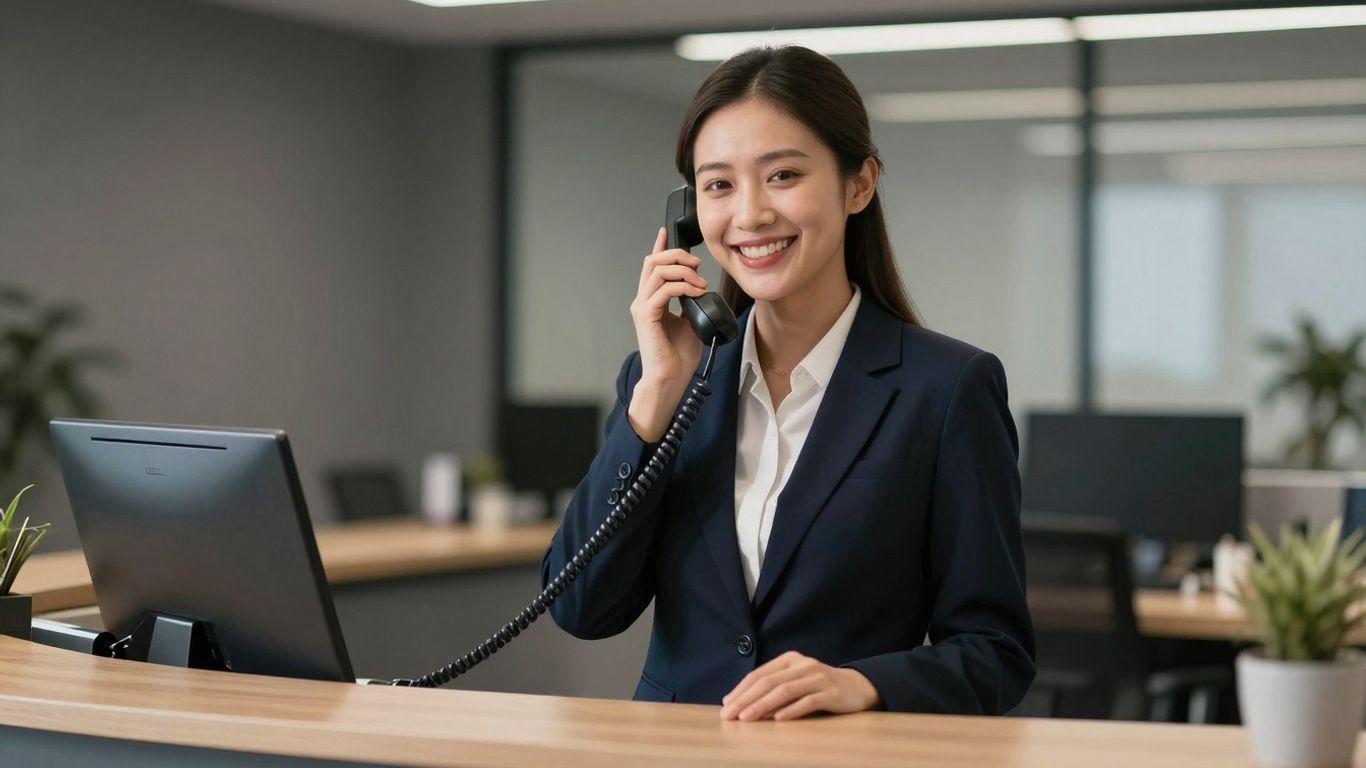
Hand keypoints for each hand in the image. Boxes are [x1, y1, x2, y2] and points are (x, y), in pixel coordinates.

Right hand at [627, 227, 706, 441]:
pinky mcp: (646, 316)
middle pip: (653, 262)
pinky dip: (682, 287)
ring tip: (700, 283)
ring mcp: (642, 307)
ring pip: (657, 271)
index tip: (667, 232)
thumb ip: (692, 304)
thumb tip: (702, 289)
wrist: (670, 379)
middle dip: (676, 255)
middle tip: (696, 263)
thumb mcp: (691, 322)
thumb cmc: (678, 357)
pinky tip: (695, 293)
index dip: (659, 247)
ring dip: (683, 271)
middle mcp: (643, 301)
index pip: (652, 267)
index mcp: (651, 301)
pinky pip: (663, 290)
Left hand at [719, 651, 880, 721]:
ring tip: (747, 718)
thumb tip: (740, 702)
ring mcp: (818, 678)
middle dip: (746, 699)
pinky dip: (792, 710)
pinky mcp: (832, 693)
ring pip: (785, 691)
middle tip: (730, 715)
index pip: (760, 674)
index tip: (725, 705)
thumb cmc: (819, 686)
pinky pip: (809, 701)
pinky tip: (779, 719)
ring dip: (763, 705)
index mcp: (790, 659)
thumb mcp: (795, 680)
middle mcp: (803, 665)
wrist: (858, 686)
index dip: (741, 689)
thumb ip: (773, 686)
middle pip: (769, 682)